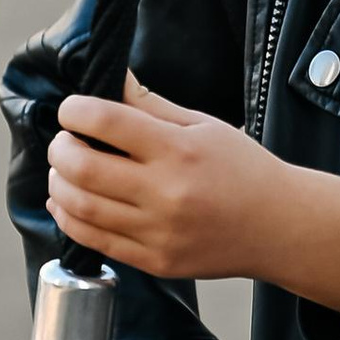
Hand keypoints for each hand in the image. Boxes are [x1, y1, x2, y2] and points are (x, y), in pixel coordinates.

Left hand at [48, 78, 339, 314]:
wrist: (280, 226)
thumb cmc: (244, 170)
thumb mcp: (205, 125)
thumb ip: (151, 105)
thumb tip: (109, 79)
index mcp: (180, 150)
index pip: (106, 121)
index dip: (75, 110)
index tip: (73, 110)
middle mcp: (167, 193)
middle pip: (82, 167)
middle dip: (60, 148)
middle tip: (65, 140)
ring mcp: (159, 232)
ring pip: (79, 207)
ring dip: (59, 183)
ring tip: (65, 170)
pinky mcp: (155, 261)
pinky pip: (93, 241)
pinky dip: (68, 217)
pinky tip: (68, 202)